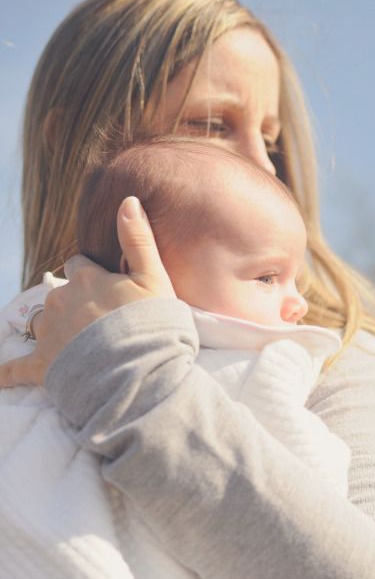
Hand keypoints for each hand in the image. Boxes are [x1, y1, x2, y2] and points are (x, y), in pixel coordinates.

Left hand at [0, 197, 174, 386]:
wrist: (140, 374)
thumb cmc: (153, 326)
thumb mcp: (154, 277)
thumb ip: (138, 239)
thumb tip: (128, 200)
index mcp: (87, 278)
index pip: (79, 265)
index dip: (93, 275)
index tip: (109, 288)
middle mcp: (62, 299)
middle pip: (61, 293)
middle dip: (75, 302)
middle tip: (101, 322)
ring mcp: (49, 333)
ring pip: (42, 322)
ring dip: (53, 328)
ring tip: (77, 345)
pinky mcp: (42, 366)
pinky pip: (16, 369)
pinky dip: (7, 373)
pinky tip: (0, 378)